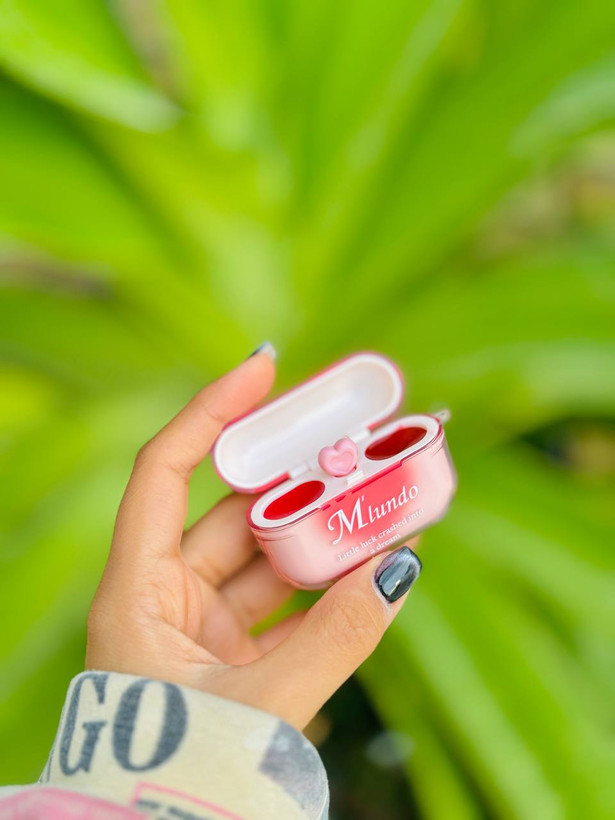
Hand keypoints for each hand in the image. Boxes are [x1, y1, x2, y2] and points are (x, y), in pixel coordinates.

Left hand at [86, 349, 420, 729]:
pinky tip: (377, 558)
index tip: (265, 364)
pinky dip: (331, 583)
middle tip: (352, 431)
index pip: (166, 471)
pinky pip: (290, 602)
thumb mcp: (260, 704)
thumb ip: (335, 638)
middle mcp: (167, 596)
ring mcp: (206, 626)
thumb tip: (402, 566)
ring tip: (383, 491)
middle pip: (235, 508)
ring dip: (325, 529)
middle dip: (296, 473)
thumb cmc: (179, 776)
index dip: (212, 411)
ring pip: (270, 556)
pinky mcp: (239, 655)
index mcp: (137, 591)